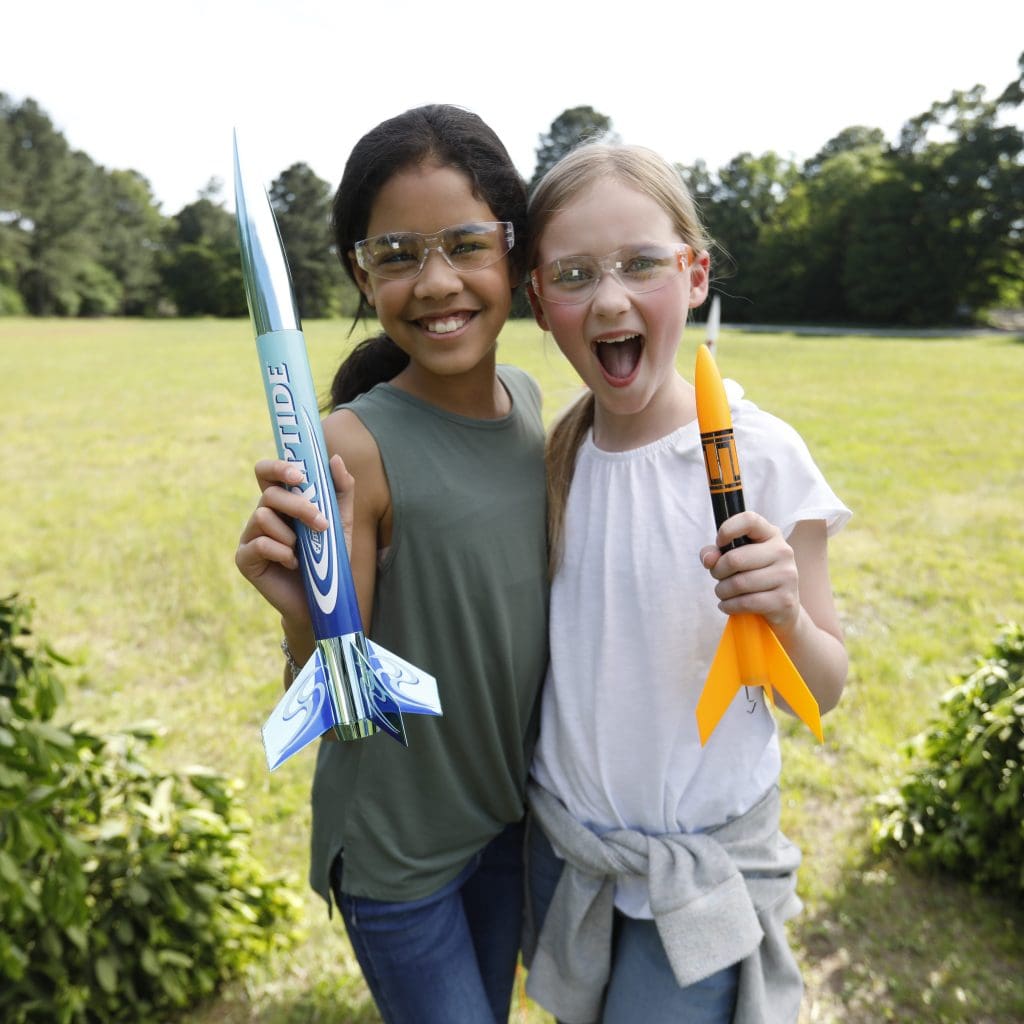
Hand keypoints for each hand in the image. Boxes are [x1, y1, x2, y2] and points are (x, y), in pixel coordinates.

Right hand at [235, 454, 354, 629]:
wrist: (322, 601)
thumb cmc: (328, 559)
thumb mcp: (341, 522)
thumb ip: (341, 491)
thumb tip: (335, 459)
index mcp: (282, 503)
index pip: (268, 473)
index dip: (277, 467)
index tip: (299, 474)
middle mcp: (263, 515)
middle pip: (269, 494)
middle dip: (298, 505)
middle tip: (321, 523)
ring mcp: (250, 536)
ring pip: (263, 516)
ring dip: (291, 534)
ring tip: (303, 552)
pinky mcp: (245, 559)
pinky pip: (259, 543)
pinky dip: (281, 552)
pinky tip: (292, 564)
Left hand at [698, 511, 800, 632]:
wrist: (782, 608)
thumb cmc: (753, 577)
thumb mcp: (736, 559)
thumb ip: (715, 553)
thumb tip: (709, 559)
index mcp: (770, 534)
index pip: (749, 520)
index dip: (728, 529)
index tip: (720, 543)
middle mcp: (783, 551)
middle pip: (735, 559)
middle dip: (717, 571)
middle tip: (718, 577)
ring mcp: (787, 576)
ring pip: (738, 583)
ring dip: (722, 591)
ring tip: (724, 593)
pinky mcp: (784, 600)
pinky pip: (745, 602)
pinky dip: (729, 606)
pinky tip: (728, 605)